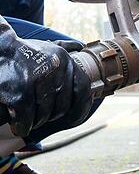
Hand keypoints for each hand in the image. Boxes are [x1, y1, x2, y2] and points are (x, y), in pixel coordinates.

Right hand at [0, 18, 92, 136]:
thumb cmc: (21, 53)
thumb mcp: (48, 49)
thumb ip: (66, 53)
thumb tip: (80, 46)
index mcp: (65, 60)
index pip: (83, 90)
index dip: (81, 108)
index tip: (73, 118)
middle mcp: (55, 69)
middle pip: (62, 106)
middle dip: (51, 116)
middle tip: (41, 117)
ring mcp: (37, 81)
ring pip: (44, 114)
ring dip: (36, 122)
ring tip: (28, 120)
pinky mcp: (20, 92)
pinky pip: (27, 119)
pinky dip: (22, 126)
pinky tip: (19, 126)